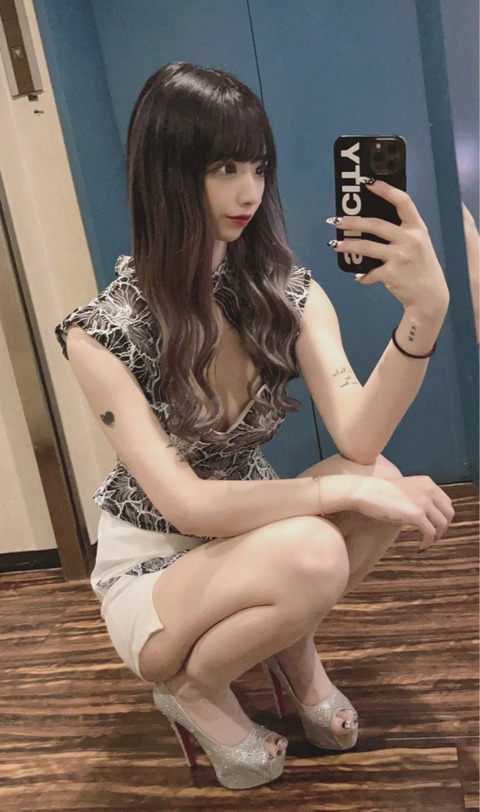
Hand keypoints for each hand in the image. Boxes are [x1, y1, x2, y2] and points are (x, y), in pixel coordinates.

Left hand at [330, 180, 449, 316]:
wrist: (430, 295)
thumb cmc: (420, 266)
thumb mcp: (419, 243)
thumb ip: (401, 232)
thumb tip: (371, 223)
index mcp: (417, 228)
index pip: (403, 202)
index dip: (385, 190)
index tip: (368, 183)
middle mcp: (410, 239)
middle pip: (376, 224)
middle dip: (352, 222)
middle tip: (336, 220)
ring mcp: (400, 257)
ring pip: (366, 247)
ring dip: (348, 245)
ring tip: (334, 245)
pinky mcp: (392, 274)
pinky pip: (370, 272)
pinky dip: (362, 275)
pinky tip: (359, 276)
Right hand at [355, 475, 454, 550]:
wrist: (365, 491)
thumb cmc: (378, 491)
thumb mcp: (404, 488)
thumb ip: (416, 496)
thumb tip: (423, 513)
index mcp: (427, 482)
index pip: (446, 502)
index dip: (443, 516)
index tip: (435, 525)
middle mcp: (429, 490)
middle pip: (448, 513)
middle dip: (443, 527)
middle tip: (434, 536)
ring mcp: (424, 502)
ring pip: (441, 524)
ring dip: (437, 536)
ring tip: (427, 542)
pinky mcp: (416, 515)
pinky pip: (430, 533)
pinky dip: (427, 542)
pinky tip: (420, 545)